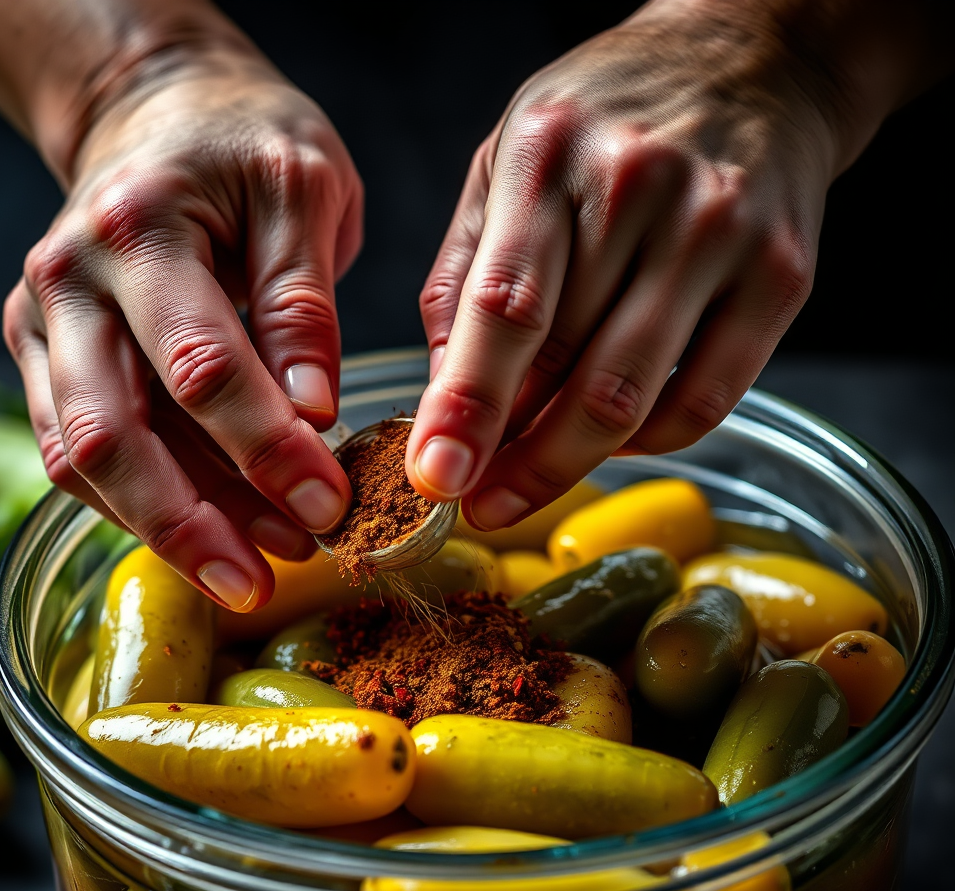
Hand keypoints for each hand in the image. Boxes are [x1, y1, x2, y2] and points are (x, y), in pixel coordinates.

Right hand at [3, 44, 362, 610]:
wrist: (159, 112)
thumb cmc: (243, 141)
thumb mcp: (301, 189)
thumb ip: (301, 304)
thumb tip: (313, 417)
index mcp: (137, 230)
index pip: (201, 367)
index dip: (265, 449)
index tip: (330, 505)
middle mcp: (68, 283)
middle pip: (111, 435)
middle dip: (192, 524)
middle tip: (266, 580)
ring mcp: (46, 326)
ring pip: (86, 460)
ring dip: (172, 528)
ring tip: (257, 567)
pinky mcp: (50, 358)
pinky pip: (79, 454)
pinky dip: (144, 505)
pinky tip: (214, 533)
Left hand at [408, 0, 873, 529]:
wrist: (753, 60)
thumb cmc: (606, 118)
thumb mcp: (504, 163)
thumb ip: (463, 274)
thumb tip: (443, 391)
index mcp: (552, 156)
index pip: (506, 307)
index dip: (469, 405)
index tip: (438, 476)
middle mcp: (641, 192)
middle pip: (571, 369)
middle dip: (516, 458)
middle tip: (480, 501)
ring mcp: (721, 236)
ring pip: (635, 398)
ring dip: (572, 461)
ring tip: (528, 481)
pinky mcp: (779, 278)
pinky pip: (706, 402)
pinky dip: (648, 441)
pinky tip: (614, 436)